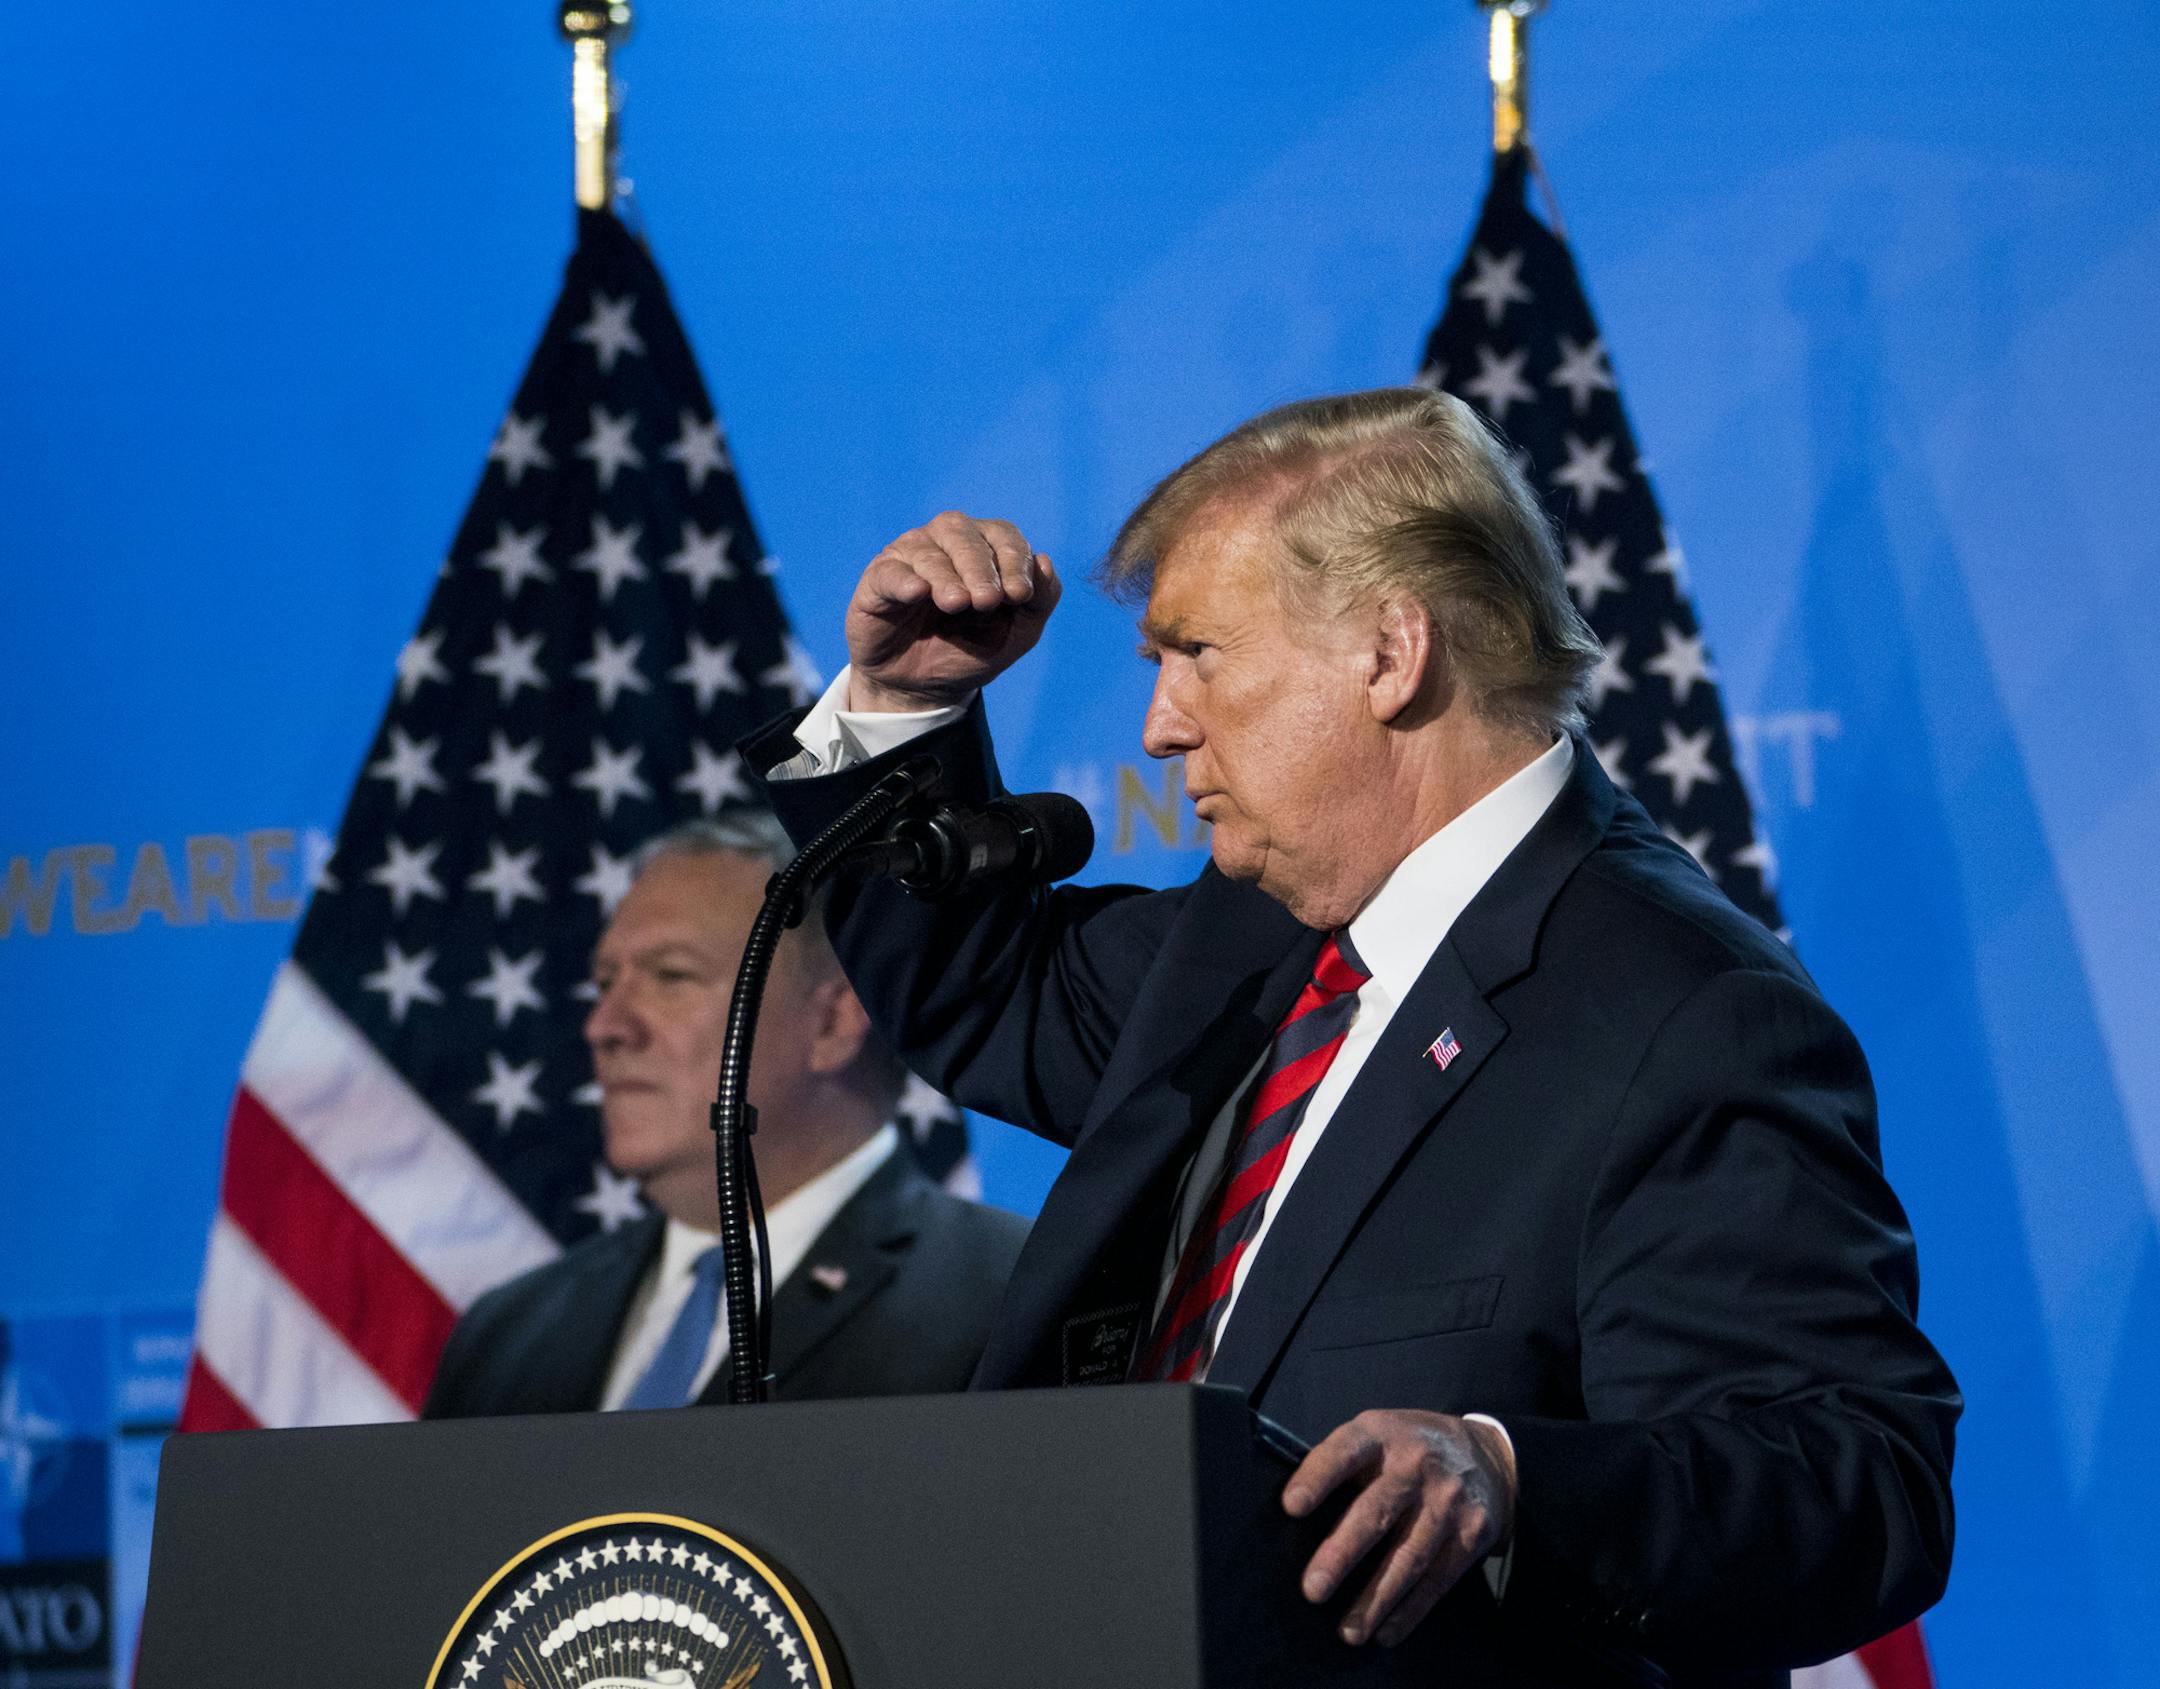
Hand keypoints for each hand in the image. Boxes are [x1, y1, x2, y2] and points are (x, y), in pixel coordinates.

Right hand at [843, 512, 1060, 710]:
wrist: (923, 687)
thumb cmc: (970, 651)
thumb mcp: (1016, 634)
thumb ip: (1040, 601)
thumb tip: (1045, 561)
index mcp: (984, 548)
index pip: (1003, 536)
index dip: (1015, 560)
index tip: (1021, 595)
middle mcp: (947, 543)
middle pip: (964, 535)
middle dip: (980, 567)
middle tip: (988, 600)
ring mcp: (910, 557)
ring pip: (929, 551)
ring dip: (947, 575)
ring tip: (957, 603)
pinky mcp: (878, 579)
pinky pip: (891, 572)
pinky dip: (905, 580)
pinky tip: (918, 593)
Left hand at [1283, 1409, 1516, 1647]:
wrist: (1488, 1456)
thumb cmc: (1409, 1448)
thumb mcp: (1378, 1433)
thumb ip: (1343, 1461)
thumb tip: (1291, 1511)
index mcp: (1381, 1434)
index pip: (1345, 1451)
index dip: (1318, 1478)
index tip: (1291, 1507)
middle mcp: (1416, 1465)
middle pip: (1376, 1513)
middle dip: (1342, 1554)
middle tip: (1313, 1590)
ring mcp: (1447, 1502)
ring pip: (1408, 1557)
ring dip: (1375, 1599)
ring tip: (1348, 1632)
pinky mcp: (1471, 1534)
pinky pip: (1437, 1580)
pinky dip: (1410, 1612)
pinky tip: (1385, 1632)